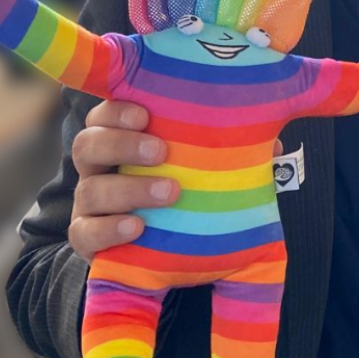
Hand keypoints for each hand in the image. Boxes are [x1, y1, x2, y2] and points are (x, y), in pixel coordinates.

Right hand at [69, 100, 284, 262]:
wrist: (167, 247)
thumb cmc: (188, 188)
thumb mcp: (208, 166)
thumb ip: (235, 152)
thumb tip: (273, 146)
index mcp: (123, 138)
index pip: (106, 112)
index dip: (117, 110)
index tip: (145, 113)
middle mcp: (100, 167)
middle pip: (88, 144)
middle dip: (122, 143)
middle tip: (161, 151)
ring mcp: (91, 204)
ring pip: (89, 190)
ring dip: (129, 189)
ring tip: (170, 192)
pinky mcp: (89, 238)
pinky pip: (85, 232)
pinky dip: (109, 229)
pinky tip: (137, 228)